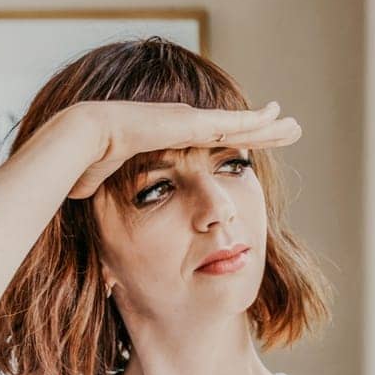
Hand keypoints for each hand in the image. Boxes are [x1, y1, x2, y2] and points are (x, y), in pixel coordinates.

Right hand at [64, 99, 301, 199]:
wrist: (81, 141)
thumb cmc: (86, 170)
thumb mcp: (113, 199)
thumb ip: (121, 211)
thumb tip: (110, 256)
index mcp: (168, 143)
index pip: (209, 146)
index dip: (233, 146)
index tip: (252, 150)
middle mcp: (181, 128)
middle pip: (231, 132)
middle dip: (261, 131)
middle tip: (289, 130)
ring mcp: (186, 121)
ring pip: (237, 125)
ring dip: (267, 124)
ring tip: (293, 126)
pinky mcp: (188, 122)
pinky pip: (230, 124)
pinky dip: (254, 121)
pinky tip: (276, 118)